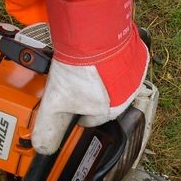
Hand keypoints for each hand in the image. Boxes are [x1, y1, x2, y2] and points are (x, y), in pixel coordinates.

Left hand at [31, 0, 148, 154]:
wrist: (94, 32)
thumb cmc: (81, 67)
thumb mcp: (57, 101)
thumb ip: (49, 126)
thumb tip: (44, 148)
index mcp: (112, 110)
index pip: (91, 119)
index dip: (75, 113)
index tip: (67, 104)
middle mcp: (129, 94)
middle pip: (103, 99)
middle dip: (87, 93)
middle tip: (73, 81)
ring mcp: (135, 73)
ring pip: (113, 80)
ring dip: (100, 76)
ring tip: (83, 65)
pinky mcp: (137, 53)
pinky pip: (123, 61)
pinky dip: (112, 59)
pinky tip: (97, 53)